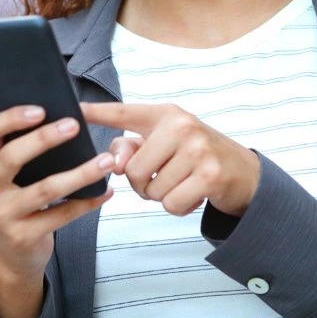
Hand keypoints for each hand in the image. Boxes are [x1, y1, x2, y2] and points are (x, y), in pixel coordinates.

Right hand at [0, 102, 114, 279]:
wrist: (12, 249)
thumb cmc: (12, 193)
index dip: (11, 118)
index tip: (41, 108)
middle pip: (11, 157)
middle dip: (44, 139)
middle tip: (74, 125)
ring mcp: (1, 214)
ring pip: (44, 189)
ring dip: (80, 173)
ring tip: (106, 159)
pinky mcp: (22, 236)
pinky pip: (61, 215)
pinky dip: (87, 202)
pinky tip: (106, 190)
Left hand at [82, 102, 259, 217]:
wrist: (242, 171)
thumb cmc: (194, 156)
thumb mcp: (165, 144)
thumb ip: (133, 148)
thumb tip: (114, 165)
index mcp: (165, 113)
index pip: (123, 112)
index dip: (95, 113)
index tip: (74, 110)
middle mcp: (180, 125)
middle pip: (132, 169)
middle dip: (141, 183)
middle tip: (163, 175)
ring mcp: (197, 148)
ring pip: (150, 190)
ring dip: (161, 196)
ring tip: (181, 181)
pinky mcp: (209, 174)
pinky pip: (170, 204)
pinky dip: (177, 207)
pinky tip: (192, 193)